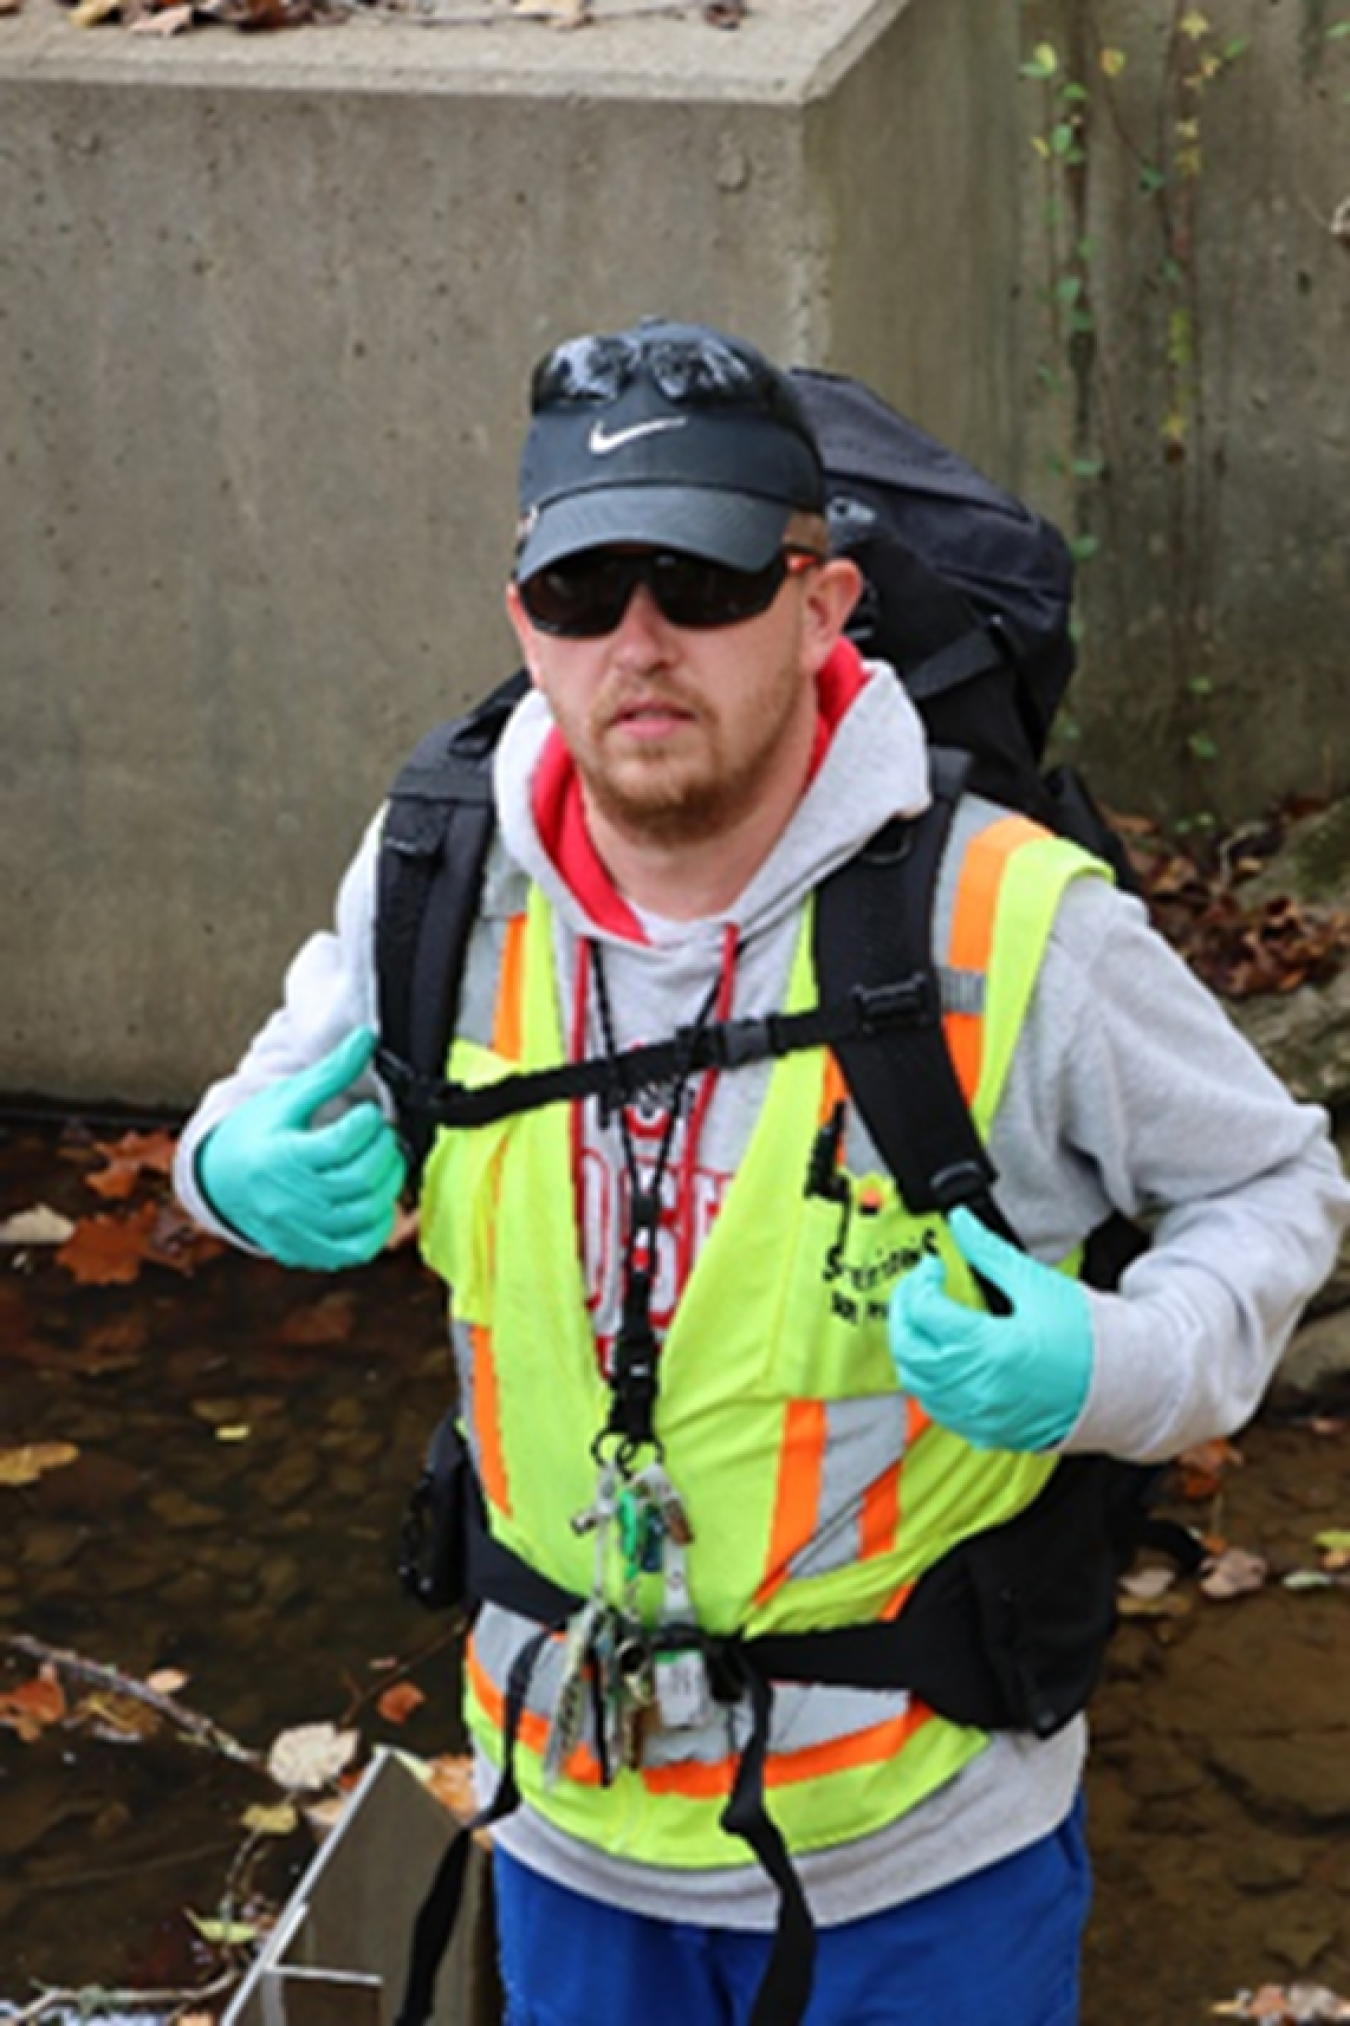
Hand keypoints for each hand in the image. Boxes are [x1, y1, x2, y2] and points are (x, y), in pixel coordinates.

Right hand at [197, 1028, 404, 1270]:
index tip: (366, 1114)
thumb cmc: (254, 1133)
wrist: (219, 1181)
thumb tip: (366, 1039)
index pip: (341, 1144)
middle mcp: (290, 1200)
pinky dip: (378, 1223)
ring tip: (381, 1159)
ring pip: (365, 1213)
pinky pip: (359, 1247)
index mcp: (281, 1158)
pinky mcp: (310, 1250)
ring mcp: (301, 1230)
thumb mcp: (286, 1098)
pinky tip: (374, 1197)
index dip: (366, 1124)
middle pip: (359, 1179)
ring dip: (387, 1182)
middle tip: (380, 1134)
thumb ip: (330, 1072)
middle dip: (383, 1150)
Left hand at [888, 1206, 1092, 1450]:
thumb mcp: (1037, 1285)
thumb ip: (989, 1254)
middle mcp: (979, 1388)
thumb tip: (961, 1224)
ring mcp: (979, 1415)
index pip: (924, 1312)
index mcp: (991, 1349)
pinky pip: (935, 1407)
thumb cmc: (1089, 1340)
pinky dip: (926, 1378)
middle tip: (919, 1288)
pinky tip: (940, 1356)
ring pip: (915, 1381)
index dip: (920, 1281)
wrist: (1123, 1386)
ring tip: (925, 1318)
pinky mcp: (985, 1431)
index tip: (933, 1266)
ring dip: (910, 1344)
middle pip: (908, 1348)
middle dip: (903, 1310)